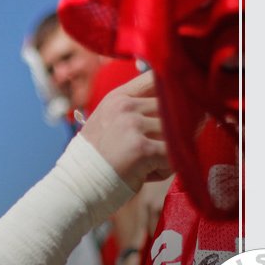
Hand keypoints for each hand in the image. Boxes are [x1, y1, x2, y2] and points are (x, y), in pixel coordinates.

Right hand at [81, 71, 171, 191]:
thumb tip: (180, 104)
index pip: (157, 78)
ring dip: (168, 153)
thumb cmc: (98, 159)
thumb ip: (136, 109)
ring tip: (147, 165)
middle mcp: (126, 107)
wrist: (79, 186)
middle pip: (174, 109)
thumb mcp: (109, 122)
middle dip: (176, 131)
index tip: (185, 104)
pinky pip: (173, 155)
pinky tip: (145, 175)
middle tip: (160, 151)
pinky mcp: (141, 149)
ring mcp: (133, 126)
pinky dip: (165, 169)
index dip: (177, 90)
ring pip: (176, 134)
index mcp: (119, 98)